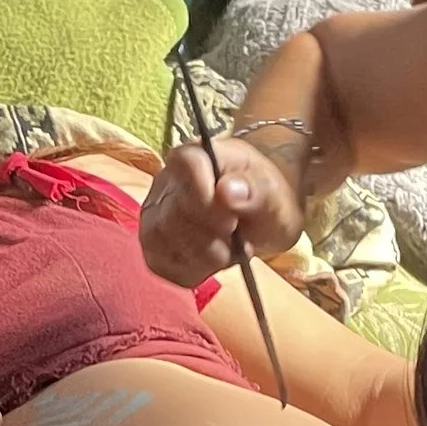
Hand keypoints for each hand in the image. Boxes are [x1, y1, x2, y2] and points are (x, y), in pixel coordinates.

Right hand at [138, 136, 305, 287]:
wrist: (257, 216)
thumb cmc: (262, 198)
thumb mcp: (273, 194)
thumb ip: (256, 191)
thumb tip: (227, 190)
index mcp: (193, 155)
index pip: (187, 168)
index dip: (209, 201)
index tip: (232, 222)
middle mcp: (164, 181)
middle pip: (173, 212)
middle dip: (212, 235)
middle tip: (239, 237)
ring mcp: (154, 215)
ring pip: (164, 241)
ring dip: (205, 255)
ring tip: (230, 247)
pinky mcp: (153, 247)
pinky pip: (165, 265)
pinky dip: (195, 270)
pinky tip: (213, 259)